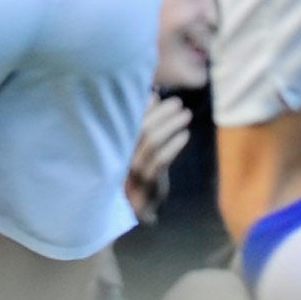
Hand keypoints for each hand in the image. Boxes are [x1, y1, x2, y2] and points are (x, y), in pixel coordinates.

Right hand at [124, 93, 192, 221]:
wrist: (134, 208)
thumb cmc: (137, 169)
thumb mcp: (136, 144)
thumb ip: (141, 119)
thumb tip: (152, 94)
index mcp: (114, 141)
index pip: (128, 118)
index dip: (144, 104)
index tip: (159, 92)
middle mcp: (120, 153)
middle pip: (140, 128)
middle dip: (161, 113)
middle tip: (178, 103)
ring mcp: (132, 168)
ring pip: (151, 142)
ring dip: (170, 126)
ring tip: (186, 115)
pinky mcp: (146, 182)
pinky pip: (161, 160)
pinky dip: (174, 145)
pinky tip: (184, 135)